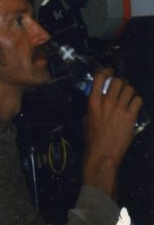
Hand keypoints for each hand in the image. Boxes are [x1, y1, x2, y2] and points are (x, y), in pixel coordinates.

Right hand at [82, 68, 142, 197]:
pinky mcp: (130, 117)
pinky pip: (138, 100)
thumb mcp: (87, 118)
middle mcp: (107, 102)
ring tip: (129, 95)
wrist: (103, 153)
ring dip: (130, 90)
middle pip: (118, 81)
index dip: (107, 70)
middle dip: (121, 82)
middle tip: (122, 86)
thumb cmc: (93, 139)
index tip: (110, 71)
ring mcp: (119, 109)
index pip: (100, 77)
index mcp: (93, 101)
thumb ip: (93, 106)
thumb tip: (100, 100)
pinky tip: (135, 104)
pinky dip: (137, 100)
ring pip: (129, 89)